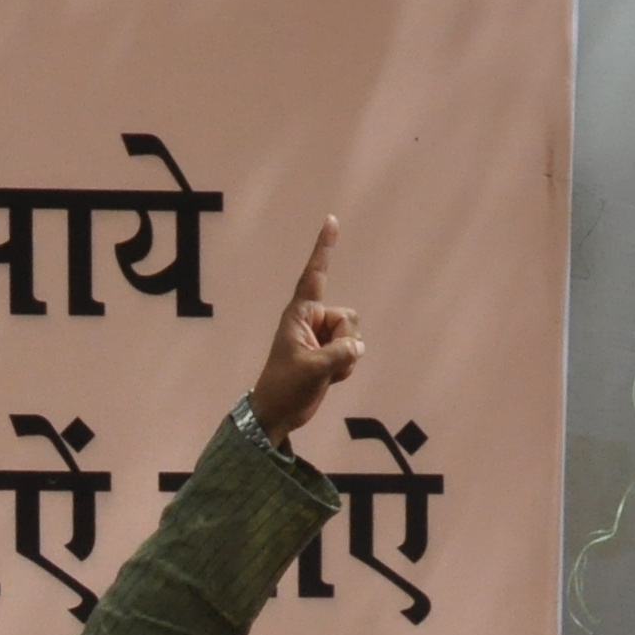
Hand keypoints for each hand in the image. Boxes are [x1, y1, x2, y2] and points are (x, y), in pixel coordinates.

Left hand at [249, 217, 364, 440]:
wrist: (277, 414)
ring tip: (321, 372)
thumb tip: (357, 347)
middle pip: (348, 318)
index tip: (331, 220)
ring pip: (354, 335)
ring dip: (345, 358)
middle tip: (319, 362)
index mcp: (300, 314)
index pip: (315, 275)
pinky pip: (353, 352)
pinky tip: (327, 379)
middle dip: (343, 340)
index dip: (324, 248)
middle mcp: (313, 320)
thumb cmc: (285, 388)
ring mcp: (322, 337)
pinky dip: (346, 368)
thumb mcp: (312, 369)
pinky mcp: (330, 353)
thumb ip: (340, 354)